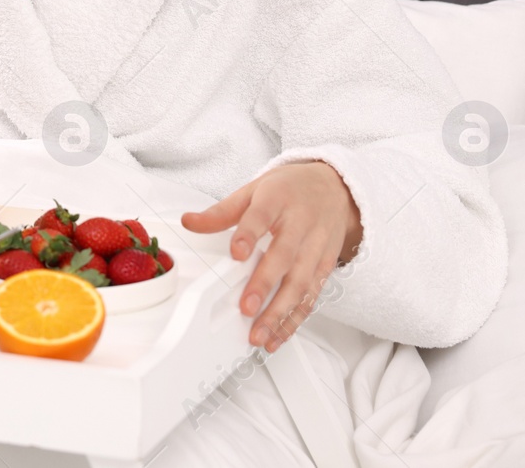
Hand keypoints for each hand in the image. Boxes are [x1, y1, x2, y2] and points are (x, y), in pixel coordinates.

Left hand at [180, 161, 362, 352]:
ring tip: (260, 334)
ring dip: (280, 312)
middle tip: (246, 308)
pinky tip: (279, 335)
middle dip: (265, 285)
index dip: (249, 235)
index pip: (261, 216)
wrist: (335, 188)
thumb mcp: (254, 190)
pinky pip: (312, 296)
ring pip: (301, 283)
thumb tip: (189, 221)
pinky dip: (296, 319)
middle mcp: (301, 225)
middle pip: (284, 257)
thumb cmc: (291, 190)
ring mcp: (316, 247)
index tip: (236, 253)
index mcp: (278, 200)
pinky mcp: (325, 266)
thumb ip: (222, 211)